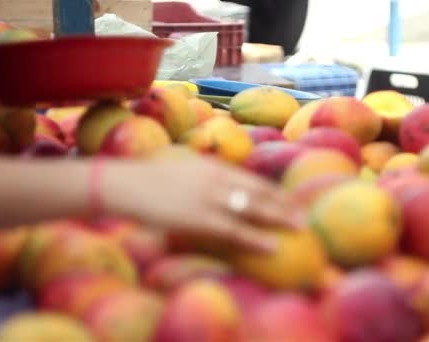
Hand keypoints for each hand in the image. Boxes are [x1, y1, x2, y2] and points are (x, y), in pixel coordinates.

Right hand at [102, 155, 307, 251]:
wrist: (125, 184)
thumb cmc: (148, 181)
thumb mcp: (182, 170)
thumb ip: (202, 177)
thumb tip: (216, 188)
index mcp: (213, 166)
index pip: (252, 179)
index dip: (274, 191)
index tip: (290, 199)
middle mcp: (217, 178)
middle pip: (260, 191)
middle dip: (285, 203)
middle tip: (304, 214)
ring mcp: (211, 197)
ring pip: (254, 209)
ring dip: (280, 218)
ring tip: (299, 228)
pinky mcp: (200, 218)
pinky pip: (235, 230)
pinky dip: (256, 238)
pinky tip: (272, 245)